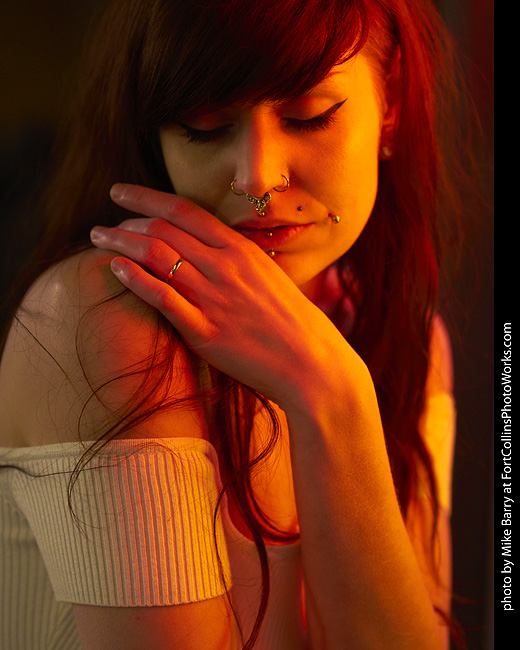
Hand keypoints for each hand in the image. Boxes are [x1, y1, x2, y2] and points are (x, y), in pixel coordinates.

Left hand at [90, 184, 351, 408]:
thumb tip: (208, 248)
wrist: (312, 363)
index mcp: (241, 250)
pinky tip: (115, 268)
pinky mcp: (206, 332)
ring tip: (99, 240)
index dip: (146, 197)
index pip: (184, 210)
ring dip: (120, 243)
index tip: (120, 193)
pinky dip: (134, 278)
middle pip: (163, 229)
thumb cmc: (292, 322)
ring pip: (156, 256)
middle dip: (125, 221)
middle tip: (104, 227)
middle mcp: (225, 267)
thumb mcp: (268, 276)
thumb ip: (236, 259)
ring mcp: (214, 298)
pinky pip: (162, 297)